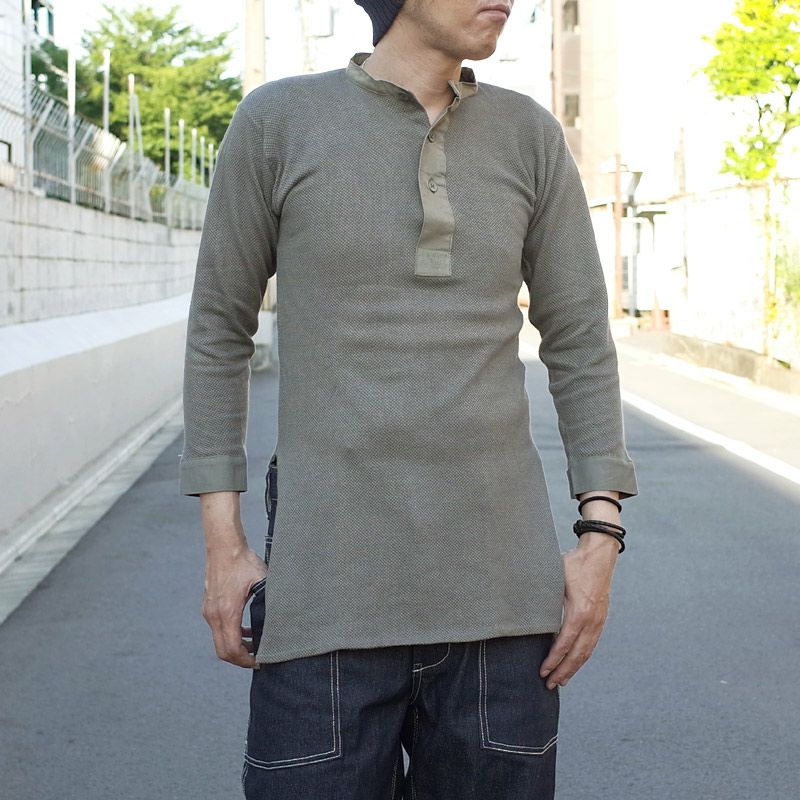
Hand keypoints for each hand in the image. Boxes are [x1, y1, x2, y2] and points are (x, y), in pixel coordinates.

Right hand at [202, 544, 267, 668]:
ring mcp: (209, 611)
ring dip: (235, 647)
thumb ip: (270, 600)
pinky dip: (230, 635)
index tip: (260, 662)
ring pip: (219, 641)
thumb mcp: (262, 581)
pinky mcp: (208, 606)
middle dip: (240, 659)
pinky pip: (218, 629)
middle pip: (223, 651)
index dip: (246, 660)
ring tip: (254, 646)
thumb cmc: (242, 561)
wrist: (223, 547)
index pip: (232, 649)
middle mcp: (214, 615)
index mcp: (228, 612)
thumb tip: (284, 615)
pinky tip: (245, 630)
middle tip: (257, 659)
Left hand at [540, 532, 618, 689]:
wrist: (600, 555)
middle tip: (549, 684)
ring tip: (561, 680)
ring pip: (586, 652)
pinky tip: (575, 663)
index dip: (553, 660)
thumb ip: (544, 595)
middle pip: (577, 654)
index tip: (542, 671)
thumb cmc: (574, 563)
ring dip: (573, 668)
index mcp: (579, 611)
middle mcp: (591, 620)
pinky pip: (592, 644)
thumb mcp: (555, 577)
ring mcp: (599, 621)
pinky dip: (583, 657)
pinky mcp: (602, 619)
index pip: (564, 643)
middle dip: (562, 671)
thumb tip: (523, 608)